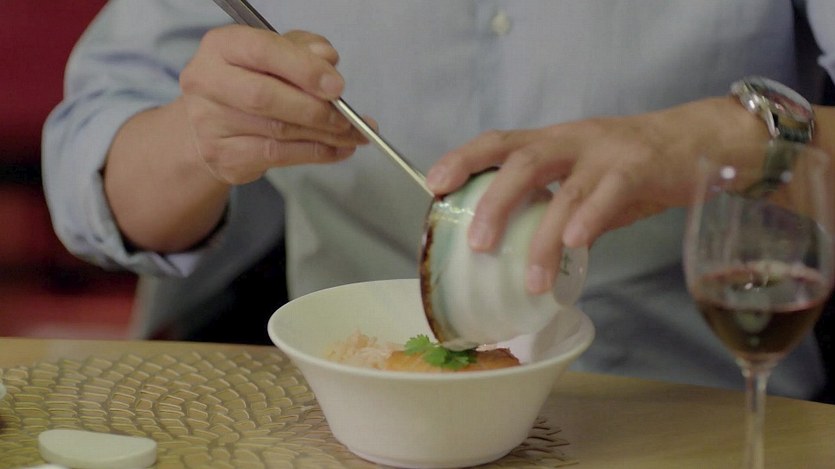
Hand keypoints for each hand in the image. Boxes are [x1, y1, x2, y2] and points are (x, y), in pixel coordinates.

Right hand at [179, 25, 367, 183]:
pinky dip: (314, 153)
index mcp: (221, 47)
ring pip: (277, 131)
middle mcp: (207, 82)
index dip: (304, 69)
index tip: (337, 86)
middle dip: (314, 109)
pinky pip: (277, 156)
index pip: (263, 52)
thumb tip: (327, 59)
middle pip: (265, 97)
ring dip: (324, 135)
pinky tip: (337, 149)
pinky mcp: (223, 156)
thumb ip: (302, 50)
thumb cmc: (251, 81)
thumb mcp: (277, 54)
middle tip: (347, 118)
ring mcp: (210, 123)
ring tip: (353, 135)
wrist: (213, 125)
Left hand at [426, 98, 761, 293]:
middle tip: (476, 244)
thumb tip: (526, 252)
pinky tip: (575, 245)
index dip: (464, 158)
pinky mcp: (639, 167)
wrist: (698, 142)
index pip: (500, 141)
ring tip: (532, 280)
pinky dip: (589, 219)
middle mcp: (573, 141)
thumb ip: (557, 209)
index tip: (434, 183)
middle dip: (494, 202)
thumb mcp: (586, 182)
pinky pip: (610, 193)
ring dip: (544, 238)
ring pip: (566, 190)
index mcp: (554, 141)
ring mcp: (606, 152)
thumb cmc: (634, 166)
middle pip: (523, 161)